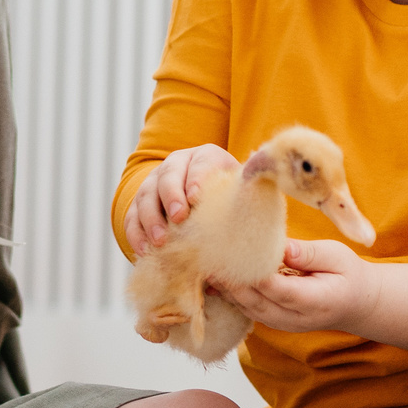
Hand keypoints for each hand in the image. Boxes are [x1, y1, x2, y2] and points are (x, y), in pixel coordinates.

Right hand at [124, 144, 239, 251]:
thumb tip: (275, 235)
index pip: (202, 163)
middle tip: (179, 218)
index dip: (198, 178)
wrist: (205, 202)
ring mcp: (154, 182)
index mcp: (206, 157)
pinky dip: (136, 234)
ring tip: (161, 241)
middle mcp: (177, 164)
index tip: (197, 198)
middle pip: (168, 175)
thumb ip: (249, 204)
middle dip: (172, 197)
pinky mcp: (139, 204)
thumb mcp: (241, 195)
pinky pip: (131, 217)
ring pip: (145, 196)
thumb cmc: (229, 200)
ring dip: (151, 219)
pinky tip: (145, 251)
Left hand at [215, 237, 374, 333]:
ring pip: (247, 309)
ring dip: (226, 289)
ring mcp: (282, 324)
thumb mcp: (338, 256)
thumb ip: (308, 254)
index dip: (252, 272)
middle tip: (209, 257)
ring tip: (206, 266)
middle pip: (255, 301)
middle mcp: (295, 319)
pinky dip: (231, 295)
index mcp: (315, 301)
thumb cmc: (348, 275)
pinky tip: (216, 279)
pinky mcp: (273, 321)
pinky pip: (247, 310)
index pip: (276, 288)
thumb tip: (281, 247)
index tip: (232, 250)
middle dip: (231, 280)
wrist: (356, 304)